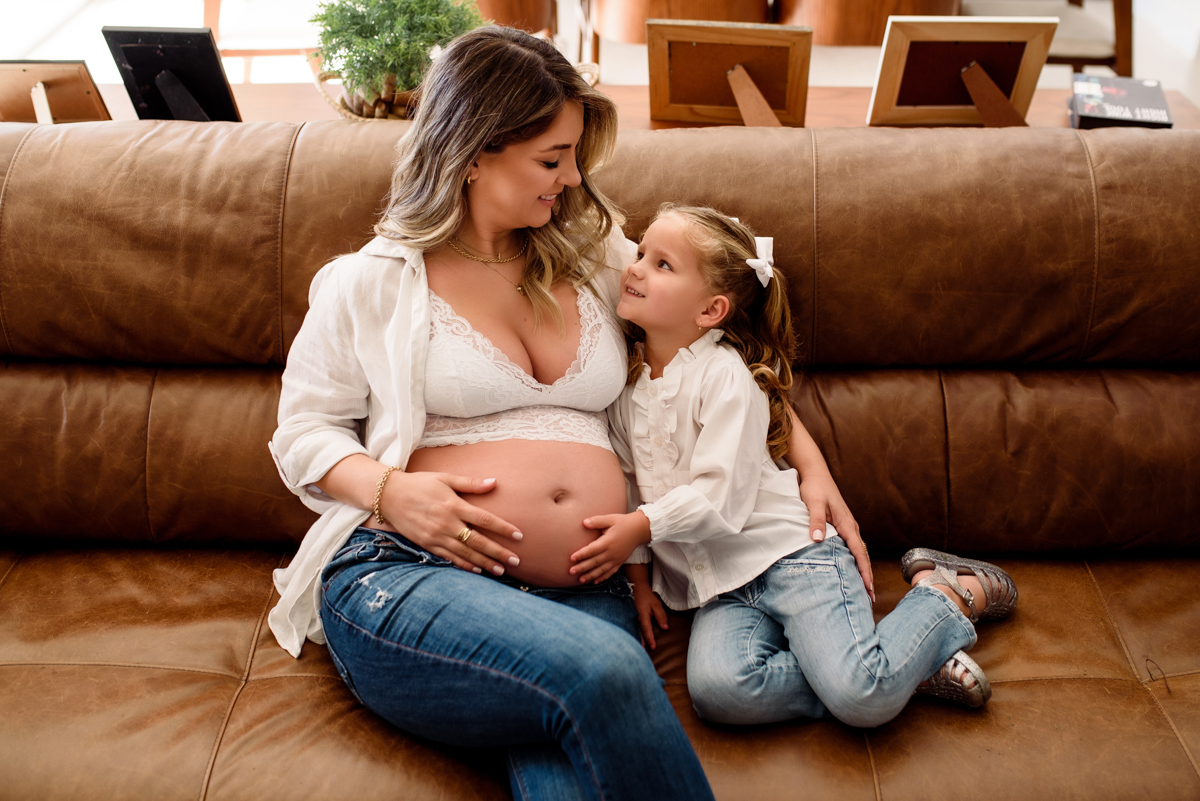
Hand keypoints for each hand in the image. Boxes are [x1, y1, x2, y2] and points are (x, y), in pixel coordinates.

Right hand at [381, 470, 522, 577]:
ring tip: (501, 570)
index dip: (503, 528)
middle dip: (499, 552)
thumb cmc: (420, 483)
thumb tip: (494, 482)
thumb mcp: (445, 478)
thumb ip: (470, 483)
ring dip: (484, 563)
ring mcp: (436, 536)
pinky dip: (463, 565)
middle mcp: (447, 523)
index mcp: (454, 505)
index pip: (485, 519)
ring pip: (465, 553)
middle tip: (517, 561)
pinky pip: (449, 557)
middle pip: (478, 541)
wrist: (389, 496)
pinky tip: (477, 571)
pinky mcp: (427, 544)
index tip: (519, 536)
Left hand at [570, 511, 651, 583]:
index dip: (581, 554)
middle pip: (594, 562)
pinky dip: (603, 577)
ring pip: (601, 570)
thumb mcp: (610, 519)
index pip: (592, 550)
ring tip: (580, 580)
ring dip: (590, 575)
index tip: (571, 558)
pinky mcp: (620, 562)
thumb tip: (584, 523)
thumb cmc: (623, 523)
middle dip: (582, 567)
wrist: (639, 530)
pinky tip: (595, 581)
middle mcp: (611, 553)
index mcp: (607, 542)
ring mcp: (616, 559)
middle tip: (571, 572)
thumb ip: (597, 521)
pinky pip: (610, 572)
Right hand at [626, 567, 668, 649]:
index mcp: (642, 615)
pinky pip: (630, 629)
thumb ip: (661, 616)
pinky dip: (631, 636)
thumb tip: (665, 628)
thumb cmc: (646, 596)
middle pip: (637, 634)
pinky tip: (632, 642)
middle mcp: (634, 618)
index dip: (650, 639)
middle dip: (640, 644)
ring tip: (636, 652)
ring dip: (635, 642)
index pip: (646, 630)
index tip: (653, 647)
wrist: (635, 587)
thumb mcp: (656, 604)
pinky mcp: (628, 618)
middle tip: (641, 655)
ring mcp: (629, 618)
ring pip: (632, 632)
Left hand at [799, 473, 873, 602]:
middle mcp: (851, 527)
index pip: (858, 552)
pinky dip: (855, 561)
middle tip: (869, 598)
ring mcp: (848, 527)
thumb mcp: (812, 503)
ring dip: (862, 570)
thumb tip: (817, 539)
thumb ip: (815, 521)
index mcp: (846, 524)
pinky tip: (851, 570)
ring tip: (863, 590)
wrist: (815, 474)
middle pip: (862, 556)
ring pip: (858, 553)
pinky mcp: (842, 526)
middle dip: (867, 577)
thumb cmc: (814, 488)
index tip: (868, 588)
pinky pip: (852, 548)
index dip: (863, 571)